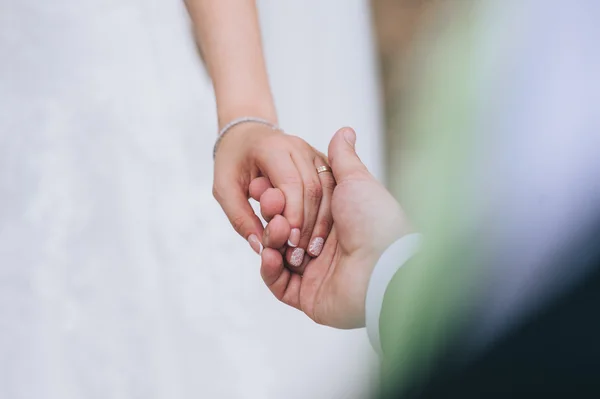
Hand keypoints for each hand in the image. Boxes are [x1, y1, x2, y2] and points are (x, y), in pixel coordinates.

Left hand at [213, 123, 334, 259]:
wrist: (247, 137)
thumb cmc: (234, 162)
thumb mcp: (224, 188)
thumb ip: (239, 217)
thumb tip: (259, 247)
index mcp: (273, 147)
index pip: (290, 183)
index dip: (292, 215)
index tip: (287, 243)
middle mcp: (298, 146)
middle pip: (312, 188)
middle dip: (307, 223)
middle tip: (298, 252)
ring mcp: (314, 153)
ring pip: (328, 190)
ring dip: (320, 222)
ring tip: (309, 249)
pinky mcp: (323, 163)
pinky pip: (333, 190)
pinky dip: (327, 215)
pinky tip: (318, 237)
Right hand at [258, 127, 410, 328]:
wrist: (385, 267)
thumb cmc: (375, 221)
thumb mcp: (356, 181)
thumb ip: (342, 159)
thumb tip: (343, 130)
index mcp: (337, 223)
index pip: (297, 210)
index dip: (280, 198)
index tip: (264, 185)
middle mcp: (326, 249)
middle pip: (285, 233)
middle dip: (273, 219)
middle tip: (268, 207)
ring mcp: (316, 275)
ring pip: (279, 258)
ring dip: (270, 241)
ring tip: (274, 229)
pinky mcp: (308, 298)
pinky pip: (280, 285)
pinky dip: (270, 270)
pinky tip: (269, 254)